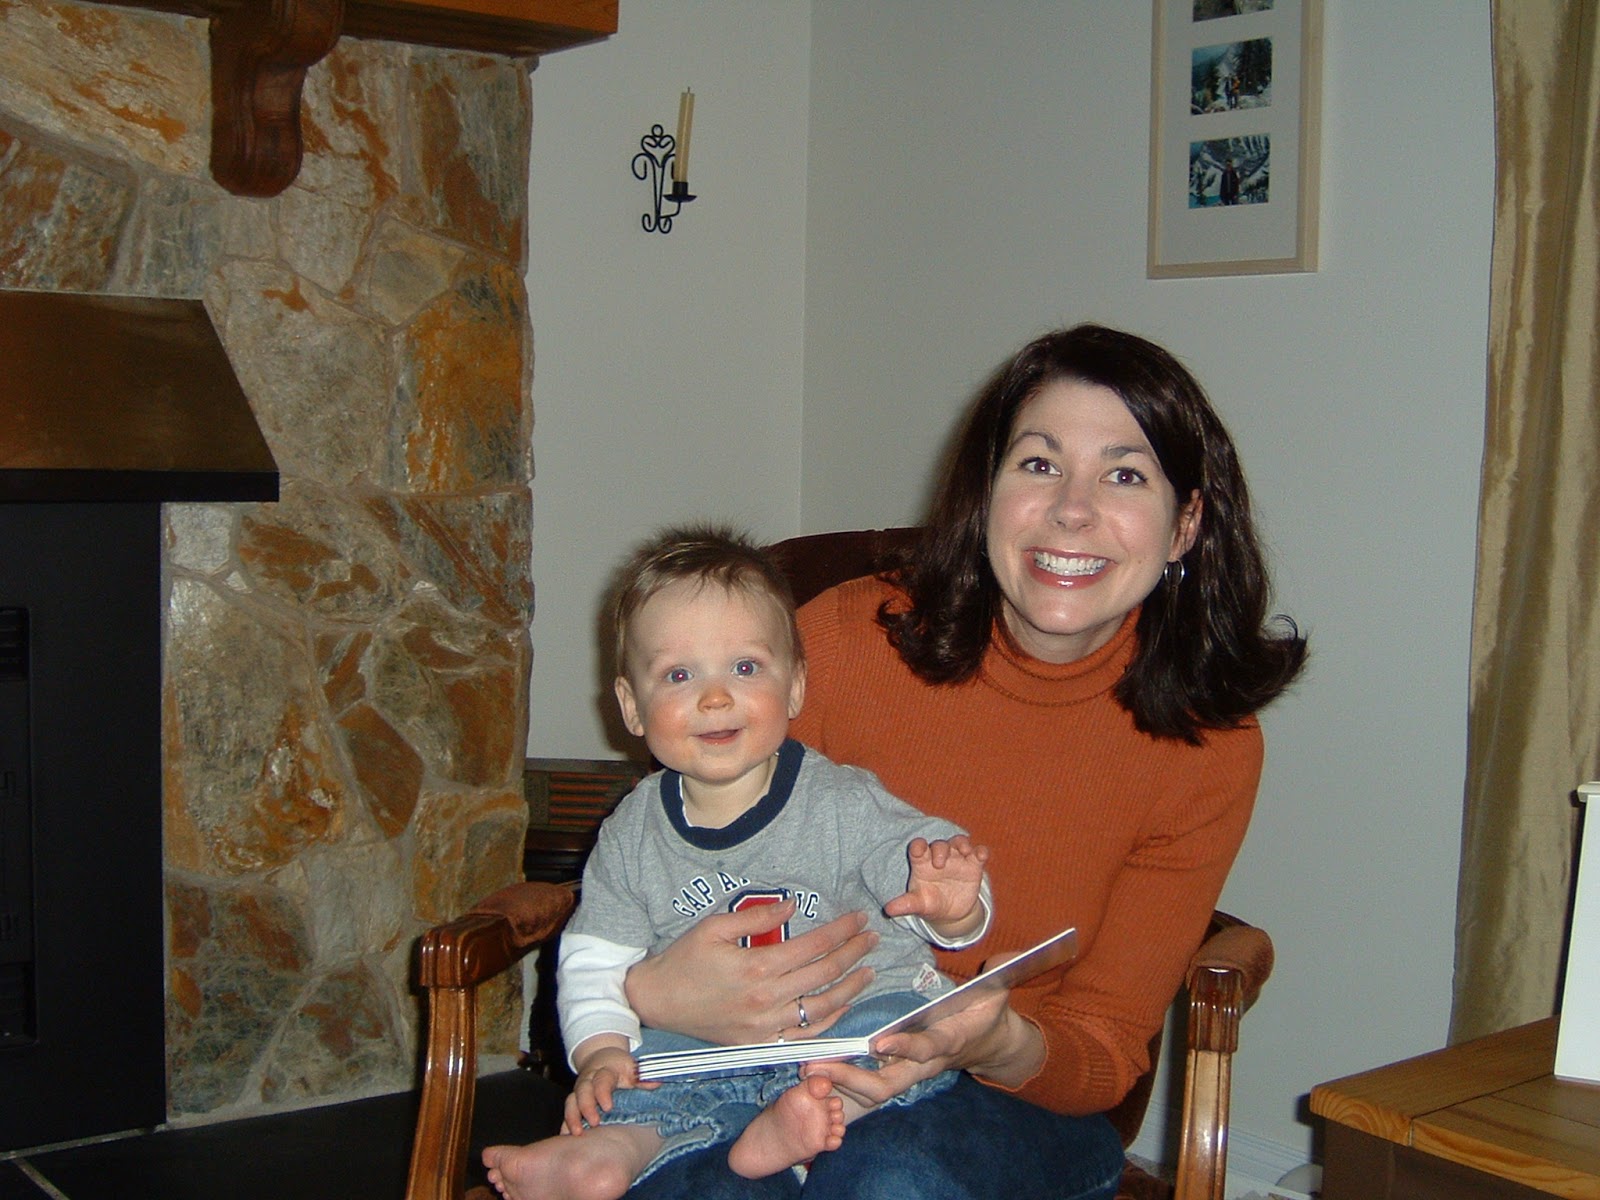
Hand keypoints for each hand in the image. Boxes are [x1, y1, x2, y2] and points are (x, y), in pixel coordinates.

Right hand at [565, 1043, 650, 1133]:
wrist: (601, 1056)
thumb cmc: (620, 1066)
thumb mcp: (632, 1068)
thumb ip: (643, 1078)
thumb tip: (656, 1083)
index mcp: (604, 1070)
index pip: (601, 1080)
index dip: (602, 1093)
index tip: (608, 1107)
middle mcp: (588, 1079)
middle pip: (582, 1091)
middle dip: (586, 1107)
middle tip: (594, 1123)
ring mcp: (579, 1090)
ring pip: (571, 1101)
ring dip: (572, 1117)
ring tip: (577, 1133)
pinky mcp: (574, 1101)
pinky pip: (567, 1112)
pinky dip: (565, 1123)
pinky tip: (565, 1137)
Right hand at [625, 901, 878, 1044]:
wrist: (657, 1002)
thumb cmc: (684, 959)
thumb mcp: (714, 926)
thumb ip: (756, 917)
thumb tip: (791, 905)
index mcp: (756, 967)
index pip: (813, 946)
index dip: (841, 931)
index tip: (859, 918)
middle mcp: (766, 1000)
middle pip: (825, 975)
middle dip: (854, 953)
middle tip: (872, 938)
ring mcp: (765, 1027)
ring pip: (822, 1009)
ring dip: (851, 989)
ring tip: (869, 971)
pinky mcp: (760, 1044)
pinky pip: (805, 1035)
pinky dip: (829, 1021)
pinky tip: (843, 1004)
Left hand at [799, 959, 1042, 1105]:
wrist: (989, 1042)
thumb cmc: (987, 1010)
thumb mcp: (1000, 990)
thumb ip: (1002, 973)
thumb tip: (1007, 961)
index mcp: (949, 1041)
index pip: (925, 1048)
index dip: (904, 1048)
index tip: (879, 1042)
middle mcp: (925, 1063)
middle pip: (887, 1084)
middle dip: (852, 1078)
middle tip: (820, 1067)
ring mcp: (910, 1071)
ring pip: (873, 1089)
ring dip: (840, 1082)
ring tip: (808, 1068)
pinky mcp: (897, 1071)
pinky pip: (867, 1084)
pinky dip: (842, 1082)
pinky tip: (816, 1071)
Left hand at [884, 836, 989, 930]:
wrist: (951, 913)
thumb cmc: (930, 903)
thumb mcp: (919, 904)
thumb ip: (905, 904)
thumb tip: (888, 910)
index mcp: (922, 863)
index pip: (918, 847)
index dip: (918, 846)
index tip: (918, 850)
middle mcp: (939, 857)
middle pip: (939, 844)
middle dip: (940, 850)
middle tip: (940, 864)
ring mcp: (957, 860)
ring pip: (959, 842)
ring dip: (961, 843)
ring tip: (963, 851)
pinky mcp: (973, 866)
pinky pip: (978, 853)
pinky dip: (980, 851)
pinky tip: (980, 855)